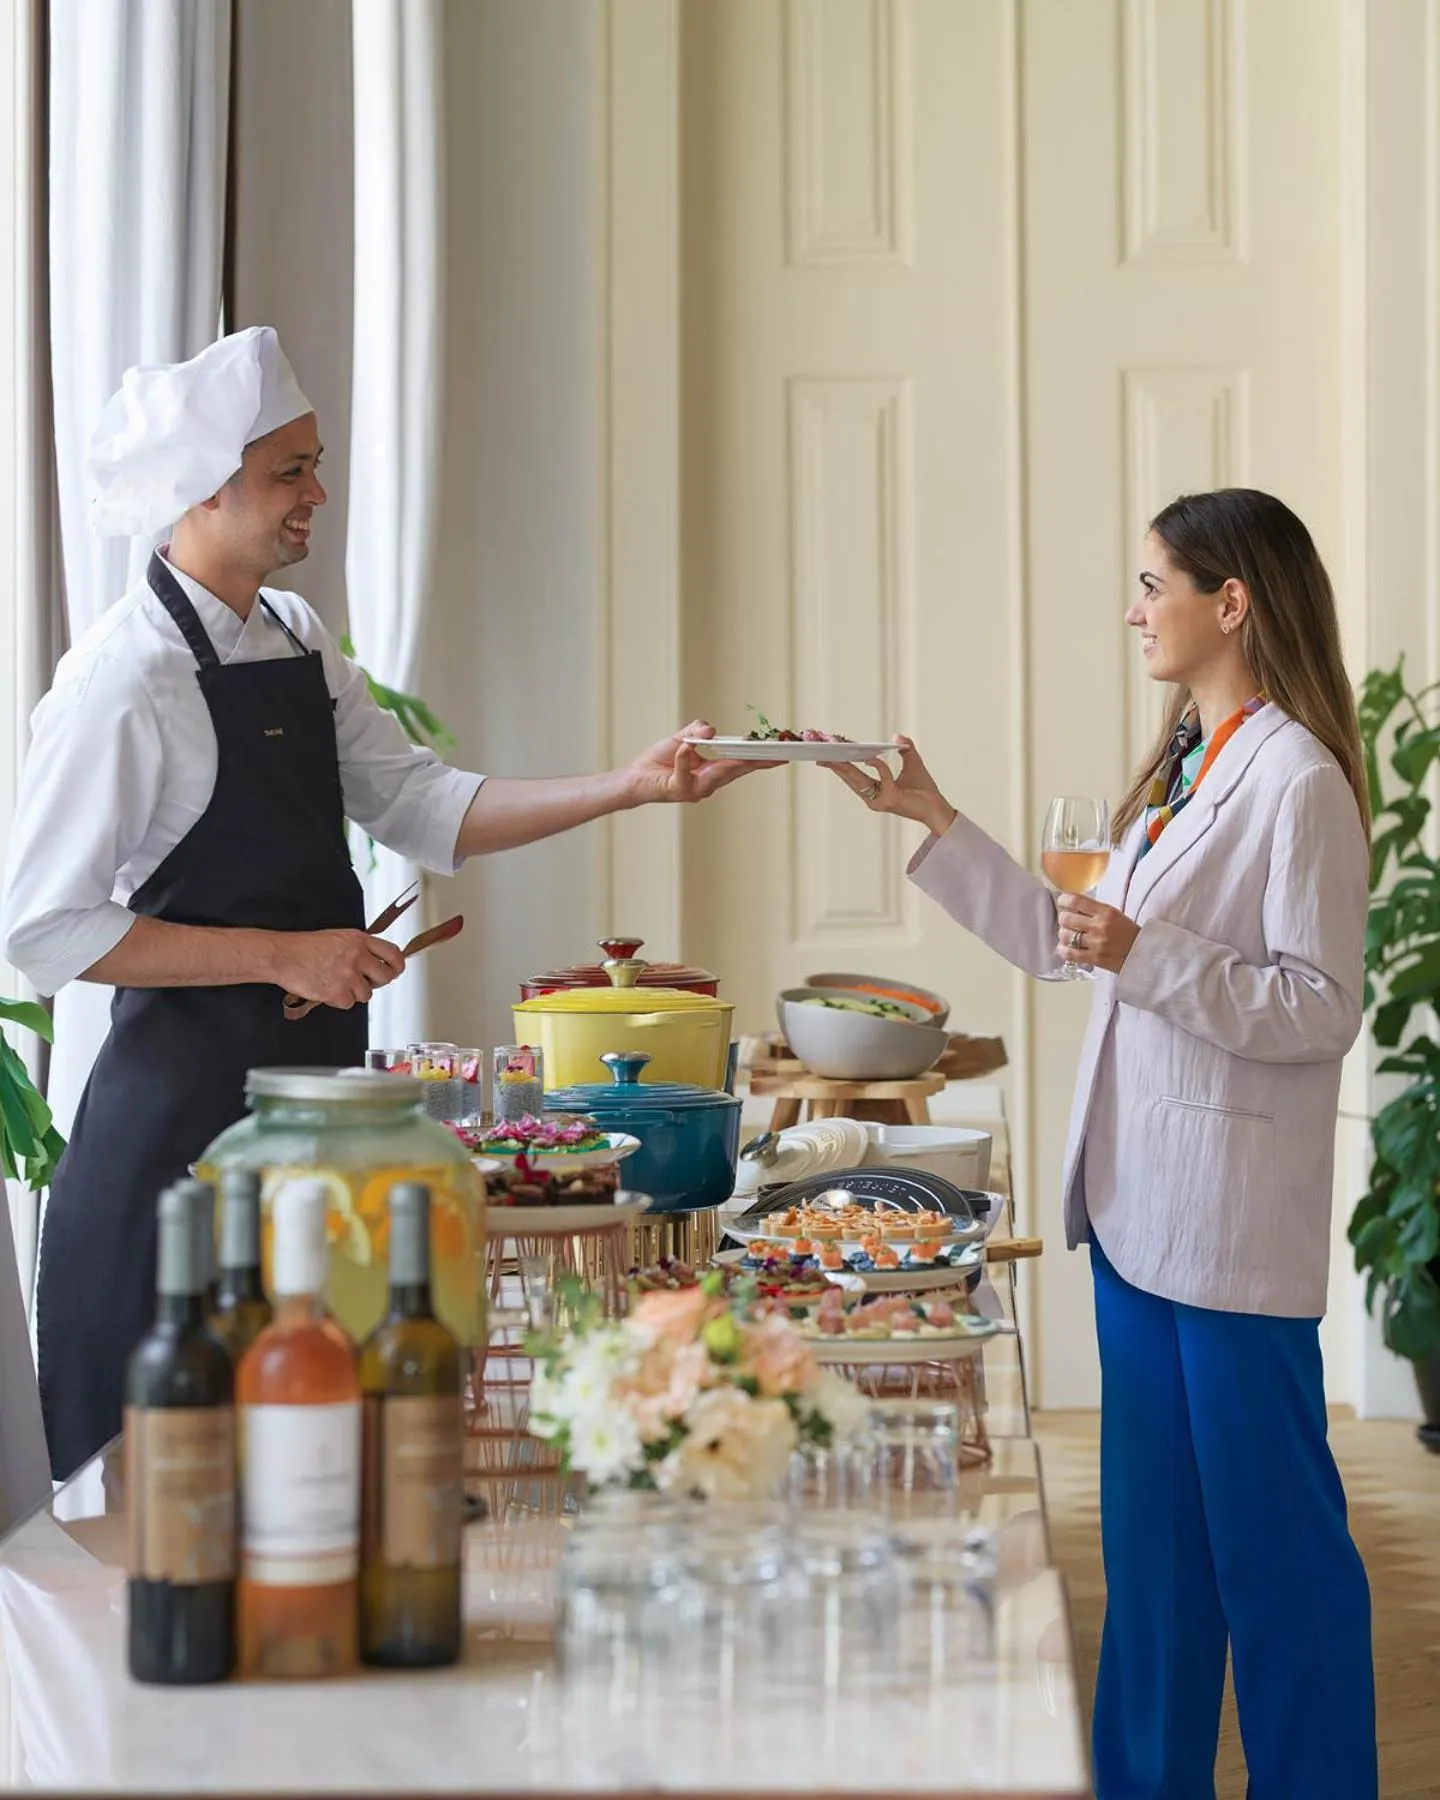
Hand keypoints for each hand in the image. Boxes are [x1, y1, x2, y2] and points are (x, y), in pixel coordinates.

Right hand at [267, 929, 406, 1009]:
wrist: (283, 956)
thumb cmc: (305, 947)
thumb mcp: (339, 938)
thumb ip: (360, 948)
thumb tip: (376, 962)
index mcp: (359, 940)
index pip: (393, 954)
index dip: (397, 965)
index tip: (395, 970)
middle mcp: (357, 957)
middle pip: (385, 977)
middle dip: (376, 982)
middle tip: (362, 980)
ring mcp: (348, 975)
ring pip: (367, 994)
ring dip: (354, 992)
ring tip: (336, 981)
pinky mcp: (338, 993)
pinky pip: (349, 1003)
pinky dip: (339, 1000)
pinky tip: (327, 989)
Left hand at [624, 720, 781, 805]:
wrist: (636, 777)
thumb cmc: (660, 759)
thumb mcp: (682, 738)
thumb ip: (697, 730)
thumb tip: (711, 728)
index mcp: (714, 771)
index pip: (742, 763)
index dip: (761, 759)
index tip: (781, 753)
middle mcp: (709, 784)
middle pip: (738, 771)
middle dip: (758, 762)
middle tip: (778, 754)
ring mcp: (696, 790)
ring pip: (718, 773)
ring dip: (732, 760)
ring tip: (748, 748)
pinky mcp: (680, 791)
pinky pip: (685, 773)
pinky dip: (685, 758)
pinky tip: (685, 747)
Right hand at [827, 736, 957, 835]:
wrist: (938, 808)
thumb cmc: (925, 792)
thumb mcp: (913, 764)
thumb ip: (905, 749)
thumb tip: (898, 735)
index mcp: (875, 791)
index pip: (854, 776)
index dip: (842, 764)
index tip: (831, 752)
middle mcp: (873, 798)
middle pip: (850, 778)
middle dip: (836, 764)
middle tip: (823, 752)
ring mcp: (880, 801)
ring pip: (859, 779)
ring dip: (846, 766)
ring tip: (835, 754)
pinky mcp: (890, 799)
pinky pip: (882, 778)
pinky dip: (877, 766)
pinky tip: (871, 756)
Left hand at [1054, 896, 1139, 973]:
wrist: (1144, 954)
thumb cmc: (1129, 934)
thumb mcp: (1115, 915)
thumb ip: (1095, 910)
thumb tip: (1072, 906)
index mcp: (1106, 912)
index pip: (1076, 901)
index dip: (1064, 901)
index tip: (1062, 903)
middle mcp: (1100, 926)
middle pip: (1067, 919)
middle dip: (1063, 919)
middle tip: (1066, 922)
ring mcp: (1096, 943)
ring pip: (1066, 936)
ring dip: (1063, 935)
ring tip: (1068, 936)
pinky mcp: (1094, 958)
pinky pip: (1069, 954)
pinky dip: (1063, 950)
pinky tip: (1066, 948)